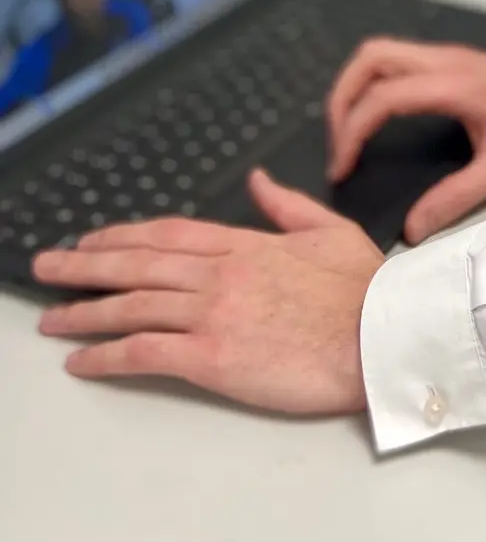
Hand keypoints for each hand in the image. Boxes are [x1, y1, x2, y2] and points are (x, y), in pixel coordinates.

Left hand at [32, 168, 381, 414]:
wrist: (383, 336)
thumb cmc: (366, 291)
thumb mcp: (331, 231)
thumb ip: (289, 206)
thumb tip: (259, 180)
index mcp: (248, 244)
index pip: (169, 234)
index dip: (124, 235)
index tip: (93, 240)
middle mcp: (221, 274)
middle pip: (139, 264)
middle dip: (85, 265)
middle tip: (47, 267)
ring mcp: (214, 313)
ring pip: (132, 305)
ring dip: (84, 311)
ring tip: (52, 318)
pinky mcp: (212, 357)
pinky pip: (144, 352)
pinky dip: (106, 356)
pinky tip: (82, 361)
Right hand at [326, 40, 485, 242]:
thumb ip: (457, 198)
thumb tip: (411, 229)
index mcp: (455, 83)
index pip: (383, 97)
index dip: (353, 131)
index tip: (343, 170)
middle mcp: (445, 60)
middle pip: (370, 57)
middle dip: (342, 97)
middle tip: (338, 146)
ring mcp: (448, 57)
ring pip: (381, 55)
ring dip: (355, 88)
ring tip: (349, 135)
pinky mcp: (453, 63)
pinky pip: (398, 62)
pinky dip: (374, 85)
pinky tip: (377, 120)